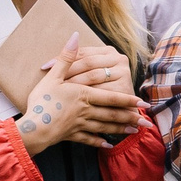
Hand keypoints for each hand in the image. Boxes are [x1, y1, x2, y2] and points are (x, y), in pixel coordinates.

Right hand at [18, 34, 137, 153]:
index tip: (143, 104)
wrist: (34, 127)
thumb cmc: (42, 101)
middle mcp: (86, 111)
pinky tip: (108, 144)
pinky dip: (99, 142)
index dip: (128, 100)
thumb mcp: (53, 76)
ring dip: (119, 129)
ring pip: (104, 127)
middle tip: (146, 123)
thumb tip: (75, 36)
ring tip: (133, 131)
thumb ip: (66, 57)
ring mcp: (80, 124)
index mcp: (84, 95)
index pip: (112, 98)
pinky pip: (88, 139)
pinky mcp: (72, 135)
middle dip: (130, 118)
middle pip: (112, 114)